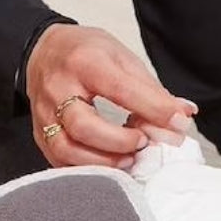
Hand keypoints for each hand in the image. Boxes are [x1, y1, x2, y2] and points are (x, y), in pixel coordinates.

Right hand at [25, 24, 195, 166]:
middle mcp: (58, 88)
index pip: (120, 90)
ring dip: (103, 161)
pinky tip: (107, 164)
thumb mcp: (121, 57)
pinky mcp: (39, 134)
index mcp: (85, 62)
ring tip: (128, 158)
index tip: (177, 124)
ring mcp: (44, 114)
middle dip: (120, 142)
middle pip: (84, 126)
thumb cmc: (85, 53)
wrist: (43, 52)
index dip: (153, 110)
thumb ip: (150, 89)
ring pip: (67, 149)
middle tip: (143, 143)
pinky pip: (59, 160)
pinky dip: (86, 169)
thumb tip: (182, 115)